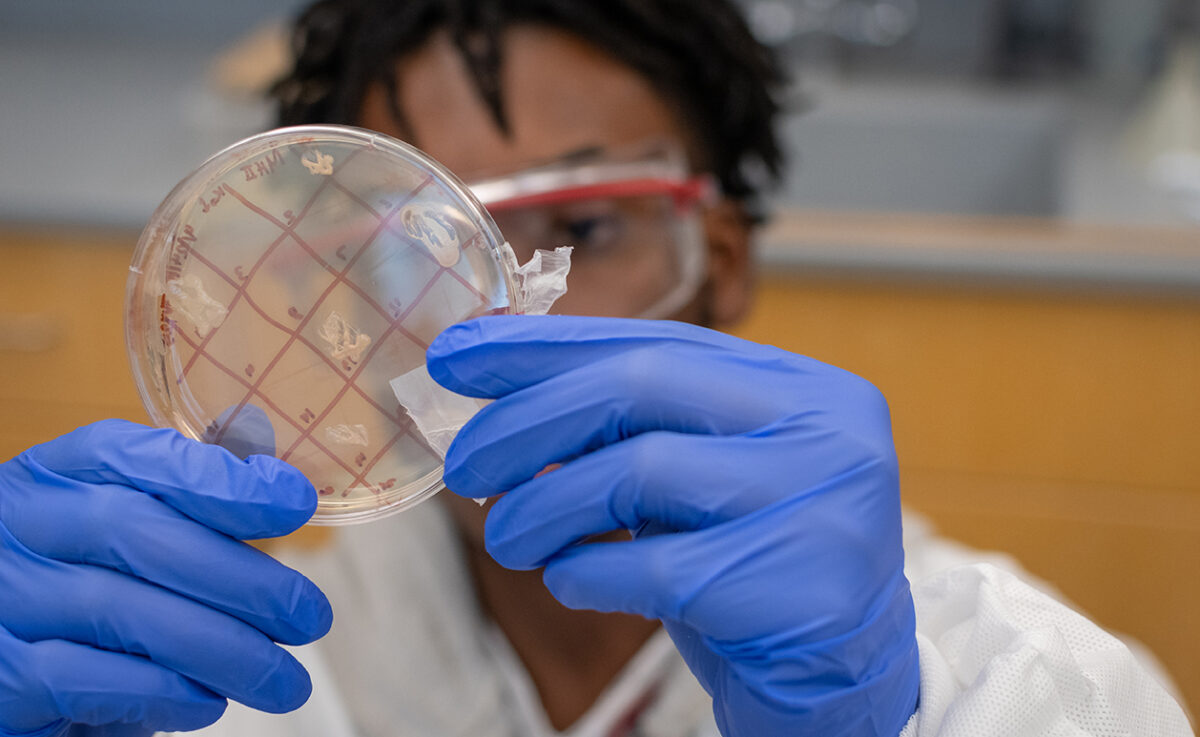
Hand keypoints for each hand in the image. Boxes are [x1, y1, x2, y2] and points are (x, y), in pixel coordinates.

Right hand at [0, 419, 331, 736]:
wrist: (10, 662)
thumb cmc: (84, 587)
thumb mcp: (122, 533)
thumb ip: (185, 508)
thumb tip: (283, 490)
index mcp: (59, 473)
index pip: (138, 457)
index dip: (221, 480)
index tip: (297, 503)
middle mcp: (20, 522)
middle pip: (140, 534)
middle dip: (242, 579)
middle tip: (309, 616)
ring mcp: (1, 595)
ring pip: (124, 611)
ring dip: (223, 648)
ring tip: (284, 679)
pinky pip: (89, 679)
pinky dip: (164, 691)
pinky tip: (210, 700)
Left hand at [427, 316, 918, 736]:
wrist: (845, 677)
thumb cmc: (753, 564)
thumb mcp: (697, 481)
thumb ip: (630, 430)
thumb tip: (502, 395)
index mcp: (800, 385)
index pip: (657, 342)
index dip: (548, 346)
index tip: (459, 355)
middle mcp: (826, 427)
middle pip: (641, 388)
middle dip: (530, 420)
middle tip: (465, 463)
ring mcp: (824, 504)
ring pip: (641, 471)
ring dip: (546, 506)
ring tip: (507, 538)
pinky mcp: (801, 589)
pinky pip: (658, 568)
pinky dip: (589, 572)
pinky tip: (568, 579)